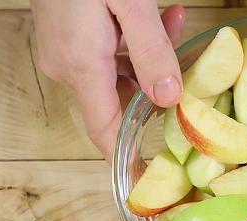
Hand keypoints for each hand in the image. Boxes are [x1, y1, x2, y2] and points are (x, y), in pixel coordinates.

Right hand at [30, 0, 184, 161]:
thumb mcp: (130, 2)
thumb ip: (151, 49)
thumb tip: (169, 98)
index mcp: (82, 65)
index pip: (104, 130)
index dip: (125, 156)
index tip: (146, 176)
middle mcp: (68, 66)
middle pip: (124, 95)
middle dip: (158, 78)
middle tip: (181, 45)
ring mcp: (65, 52)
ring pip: (119, 71)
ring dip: (149, 53)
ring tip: (172, 19)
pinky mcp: (66, 39)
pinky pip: (106, 54)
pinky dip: (131, 41)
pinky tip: (152, 17)